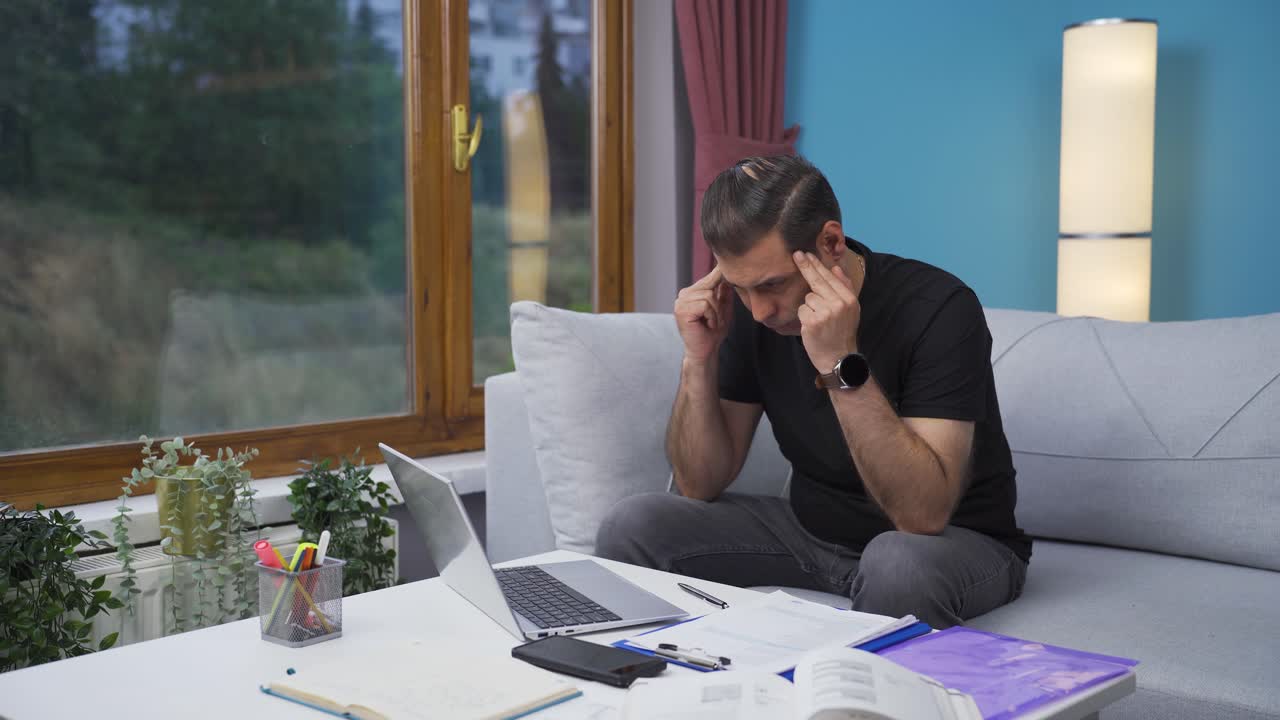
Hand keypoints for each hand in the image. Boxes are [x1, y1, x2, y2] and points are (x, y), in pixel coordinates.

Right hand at [674, 265, 733, 361]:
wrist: (706, 352)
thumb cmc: (713, 332)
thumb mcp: (723, 309)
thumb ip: (724, 293)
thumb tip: (727, 274)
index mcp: (692, 292)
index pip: (708, 278)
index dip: (719, 276)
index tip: (724, 269)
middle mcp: (684, 294)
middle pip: (710, 285)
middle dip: (719, 304)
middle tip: (717, 320)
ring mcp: (681, 302)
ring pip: (709, 296)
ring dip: (716, 313)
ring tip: (712, 324)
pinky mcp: (681, 310)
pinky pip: (705, 305)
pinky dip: (711, 317)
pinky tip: (708, 325)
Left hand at [793, 251, 859, 371]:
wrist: (839, 358)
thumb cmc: (842, 332)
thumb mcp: (851, 309)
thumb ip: (845, 287)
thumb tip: (835, 268)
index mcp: (848, 299)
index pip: (829, 278)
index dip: (816, 265)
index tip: (806, 254)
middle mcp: (838, 304)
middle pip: (816, 282)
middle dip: (806, 267)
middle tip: (797, 254)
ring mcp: (825, 313)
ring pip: (808, 298)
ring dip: (810, 307)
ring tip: (819, 321)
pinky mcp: (812, 322)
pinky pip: (802, 310)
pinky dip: (804, 318)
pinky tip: (813, 327)